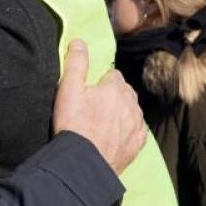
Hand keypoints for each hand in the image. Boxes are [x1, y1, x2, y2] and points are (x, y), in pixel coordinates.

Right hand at [53, 40, 146, 175]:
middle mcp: (131, 105)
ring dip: (122, 112)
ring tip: (104, 121)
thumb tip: (80, 42)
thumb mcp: (68, 89)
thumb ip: (76, 63)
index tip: (90, 91)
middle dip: (114, 95)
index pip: (113, 75)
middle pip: (125, 92)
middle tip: (95, 106)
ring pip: (133, 111)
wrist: (82, 163)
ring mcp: (136, 126)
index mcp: (115, 88)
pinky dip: (130, 130)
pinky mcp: (137, 145)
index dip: (101, 82)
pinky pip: (138, 131)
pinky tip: (117, 134)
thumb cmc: (73, 125)